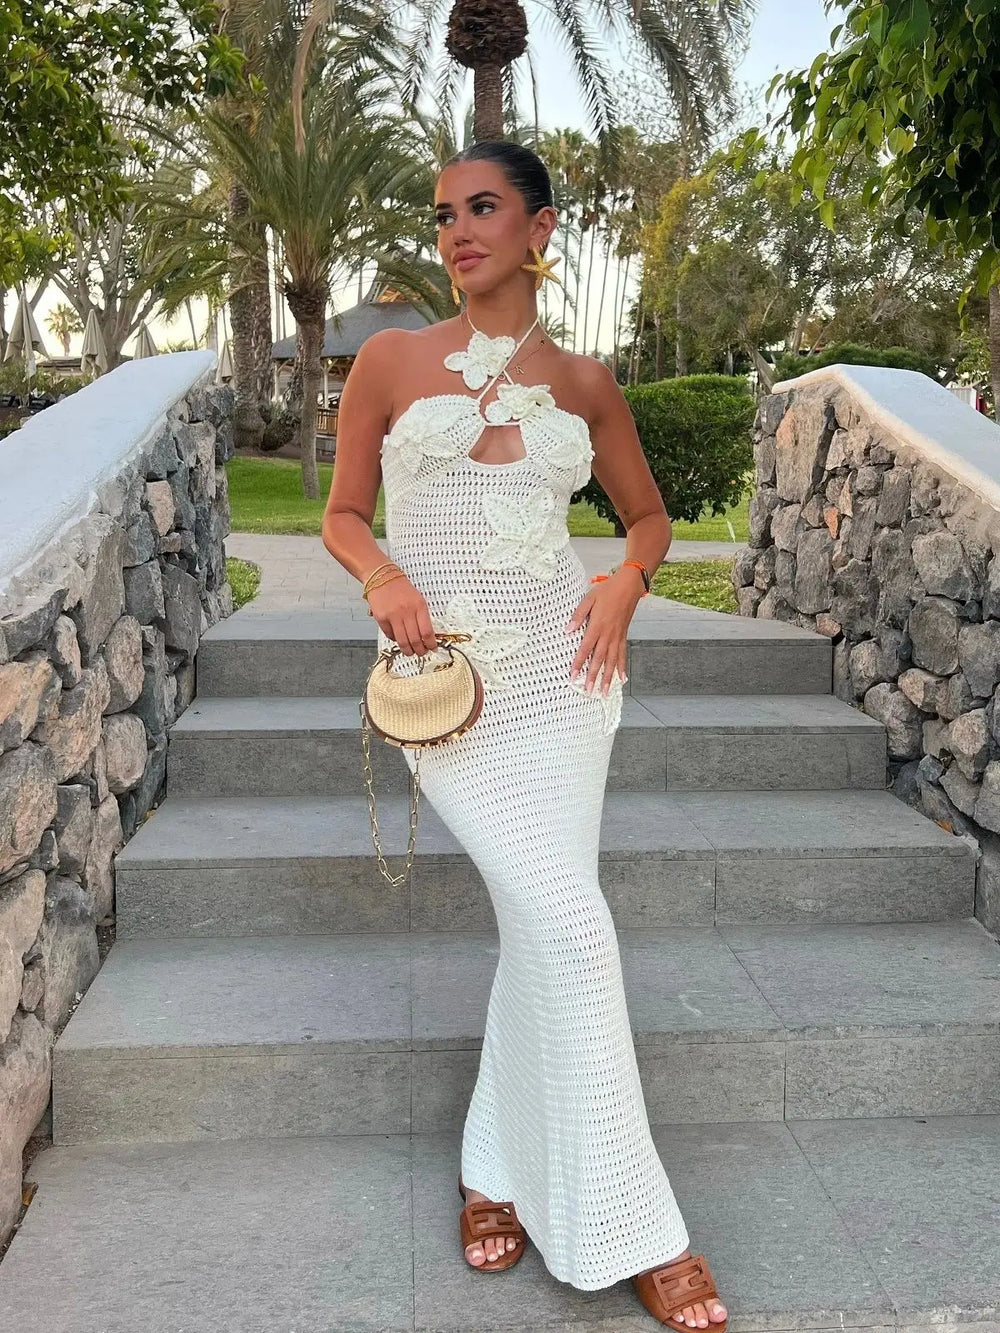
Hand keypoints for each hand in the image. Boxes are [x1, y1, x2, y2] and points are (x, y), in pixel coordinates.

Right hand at [368, 576, 438, 656]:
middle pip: (415, 640)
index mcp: (419, 606)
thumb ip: (423, 617)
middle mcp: (407, 611)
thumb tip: (427, 637)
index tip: (432, 648)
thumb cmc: (402, 589)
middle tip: (421, 653)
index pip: (427, 632)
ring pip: (402, 641)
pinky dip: (395, 640)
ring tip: (410, 652)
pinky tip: (398, 638)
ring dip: (408, 650)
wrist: (383, 577)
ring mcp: (393, 615)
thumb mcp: (418, 600)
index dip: (431, 644)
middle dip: (420, 650)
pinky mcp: (381, 618)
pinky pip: (390, 635)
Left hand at [565, 572, 641, 694]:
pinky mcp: (623, 636)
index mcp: (597, 626)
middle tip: (588, 691)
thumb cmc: (607, 590)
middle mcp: (608, 634)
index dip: (578, 663)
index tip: (573, 676)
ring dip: (608, 677)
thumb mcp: (589, 598)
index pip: (585, 649)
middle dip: (593, 676)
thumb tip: (567, 630)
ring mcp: (617, 637)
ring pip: (612, 661)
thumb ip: (578, 615)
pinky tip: (621, 679)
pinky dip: (622, 668)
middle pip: (599, 659)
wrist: (629, 586)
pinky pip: (622, 655)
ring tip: (604, 692)